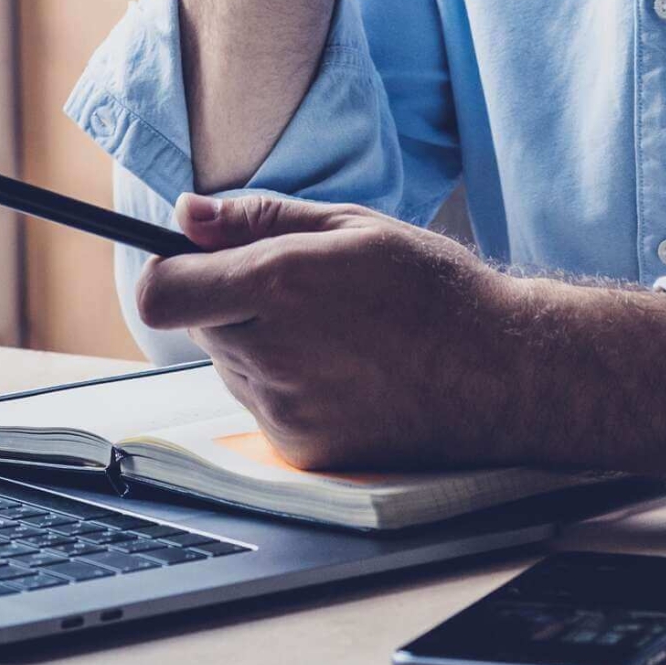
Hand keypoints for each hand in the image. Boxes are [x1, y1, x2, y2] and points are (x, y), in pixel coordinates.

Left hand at [134, 191, 530, 469]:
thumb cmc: (434, 289)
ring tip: (336, 332)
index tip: (194, 261)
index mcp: (280, 285)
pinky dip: (286, 383)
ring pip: (230, 363)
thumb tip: (187, 215)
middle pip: (197, 324)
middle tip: (300, 289)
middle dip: (228, 299)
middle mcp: (272, 353)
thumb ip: (259, 217)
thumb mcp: (352, 225)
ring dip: (258, 341)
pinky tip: (345, 370)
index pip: (162, 291)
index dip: (169, 271)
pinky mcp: (303, 450)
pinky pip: (263, 404)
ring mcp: (285, 411)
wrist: (503, 375)